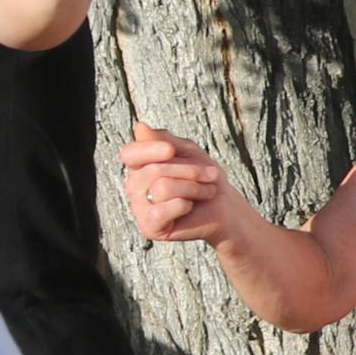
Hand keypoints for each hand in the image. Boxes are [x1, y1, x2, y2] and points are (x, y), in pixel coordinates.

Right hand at [119, 121, 245, 244]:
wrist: (225, 207)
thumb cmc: (205, 177)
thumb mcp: (187, 150)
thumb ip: (163, 139)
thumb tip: (140, 126)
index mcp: (140, 166)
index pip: (130, 154)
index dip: (149, 149)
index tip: (171, 150)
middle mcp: (134, 186)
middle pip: (154, 170)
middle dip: (189, 171)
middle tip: (210, 176)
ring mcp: (139, 208)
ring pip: (162, 188)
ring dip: (193, 188)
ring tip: (206, 192)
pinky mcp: (149, 227)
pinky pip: (162, 210)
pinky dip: (185, 205)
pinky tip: (190, 208)